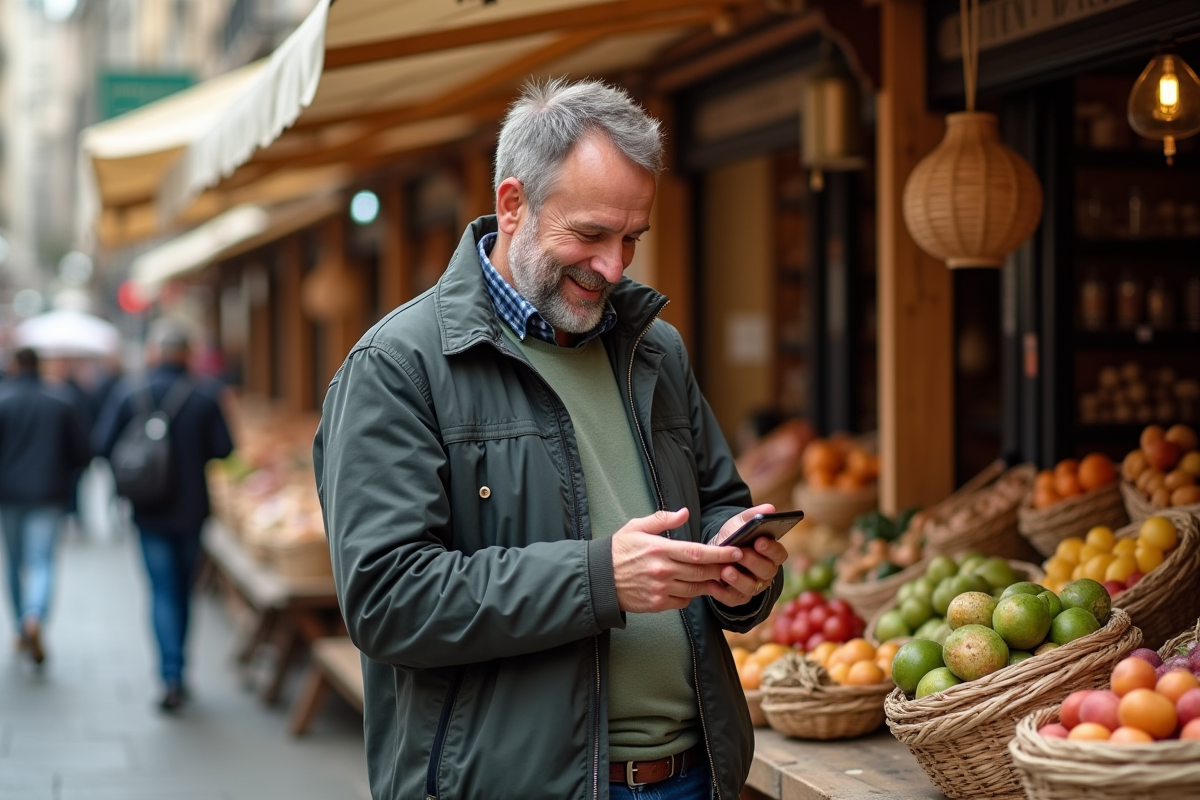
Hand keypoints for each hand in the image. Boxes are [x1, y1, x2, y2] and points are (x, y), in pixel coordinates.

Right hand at [611, 509, 746, 612]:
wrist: (598, 578)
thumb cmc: (618, 550)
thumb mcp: (637, 527)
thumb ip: (662, 519)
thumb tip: (684, 512)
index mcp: (660, 549)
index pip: (697, 552)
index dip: (720, 553)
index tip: (737, 552)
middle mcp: (662, 571)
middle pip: (702, 572)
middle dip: (721, 569)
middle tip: (735, 565)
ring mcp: (660, 590)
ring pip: (696, 589)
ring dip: (709, 584)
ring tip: (719, 577)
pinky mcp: (657, 604)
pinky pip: (683, 602)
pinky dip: (690, 596)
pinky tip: (690, 587)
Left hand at [711, 504, 788, 606]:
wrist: (717, 552)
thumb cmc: (734, 537)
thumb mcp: (741, 523)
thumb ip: (754, 516)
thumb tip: (770, 508)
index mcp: (772, 555)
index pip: (779, 554)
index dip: (771, 549)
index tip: (759, 540)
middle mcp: (765, 574)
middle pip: (765, 571)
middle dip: (753, 562)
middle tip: (741, 553)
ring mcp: (752, 587)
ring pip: (750, 588)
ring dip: (738, 580)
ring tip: (726, 570)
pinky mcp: (737, 598)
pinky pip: (732, 599)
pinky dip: (722, 593)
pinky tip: (712, 584)